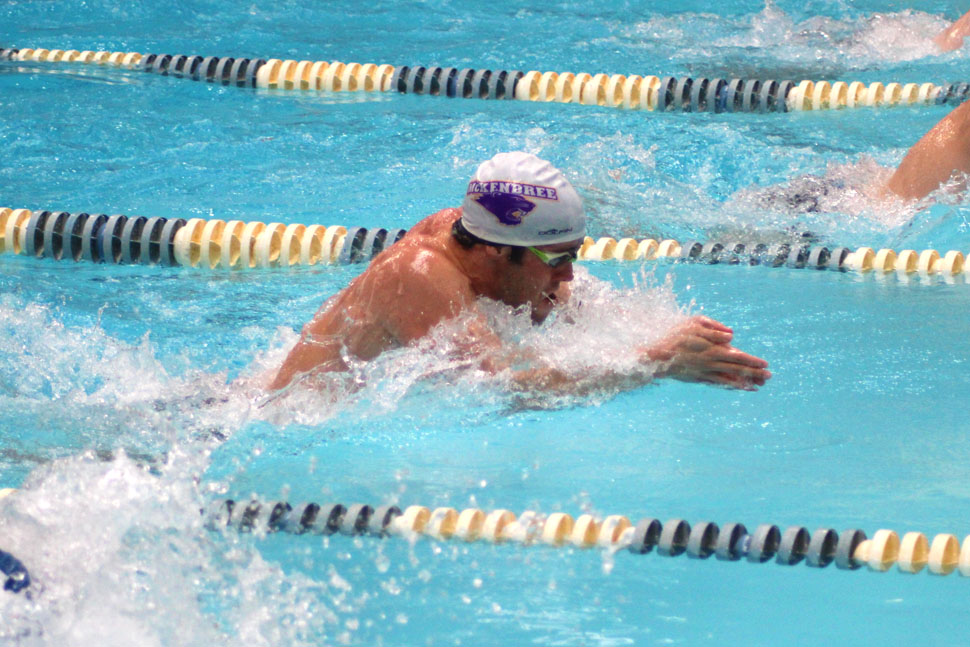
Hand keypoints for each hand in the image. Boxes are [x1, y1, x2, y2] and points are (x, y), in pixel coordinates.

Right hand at [643, 316, 770, 389]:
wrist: (656, 357)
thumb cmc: (674, 336)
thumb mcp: (693, 324)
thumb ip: (714, 329)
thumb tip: (732, 335)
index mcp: (712, 349)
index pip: (737, 356)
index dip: (752, 360)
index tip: (765, 364)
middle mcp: (711, 364)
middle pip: (736, 369)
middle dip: (754, 373)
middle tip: (769, 376)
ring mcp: (705, 373)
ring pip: (729, 378)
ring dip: (745, 382)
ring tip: (758, 386)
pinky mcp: (698, 379)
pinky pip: (718, 383)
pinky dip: (730, 386)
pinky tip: (739, 387)